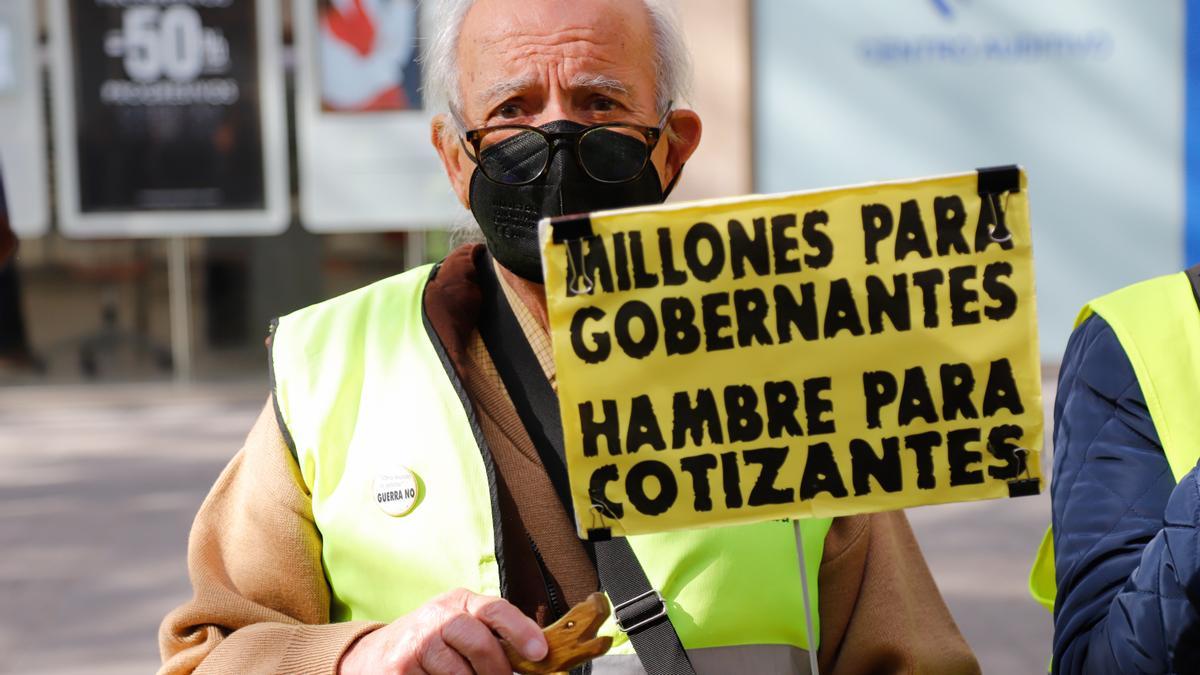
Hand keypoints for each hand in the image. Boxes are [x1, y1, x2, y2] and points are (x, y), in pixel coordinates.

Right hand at [338, 588, 547, 674]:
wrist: (375, 655)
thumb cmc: (431, 642)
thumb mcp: (461, 626)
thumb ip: (492, 634)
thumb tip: (531, 656)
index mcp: (460, 602)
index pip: (495, 609)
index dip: (521, 630)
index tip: (539, 652)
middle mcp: (437, 616)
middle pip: (479, 642)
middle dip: (496, 669)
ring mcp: (417, 642)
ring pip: (459, 673)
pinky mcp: (401, 669)